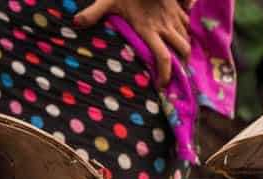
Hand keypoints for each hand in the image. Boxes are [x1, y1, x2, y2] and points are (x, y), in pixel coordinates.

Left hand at [74, 0, 190, 86]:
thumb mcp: (108, 0)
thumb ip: (93, 12)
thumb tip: (76, 22)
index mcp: (148, 29)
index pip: (163, 57)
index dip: (166, 74)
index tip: (161, 85)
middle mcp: (164, 25)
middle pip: (182, 50)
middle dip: (182, 66)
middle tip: (175, 76)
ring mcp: (172, 16)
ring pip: (186, 38)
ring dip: (184, 51)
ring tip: (178, 61)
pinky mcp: (176, 7)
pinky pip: (186, 24)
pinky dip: (185, 33)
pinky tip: (179, 38)